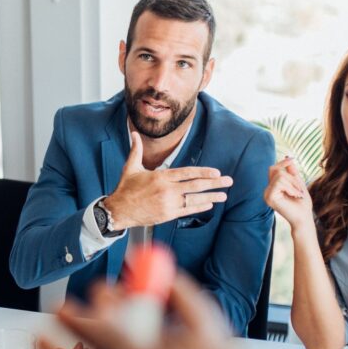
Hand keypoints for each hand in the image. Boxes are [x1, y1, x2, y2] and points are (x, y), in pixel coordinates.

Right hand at [104, 132, 232, 229]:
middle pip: (195, 185)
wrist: (118, 210)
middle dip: (214, 183)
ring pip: (194, 199)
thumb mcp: (131, 167)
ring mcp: (168, 203)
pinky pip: (187, 210)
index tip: (216, 172)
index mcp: (160, 176)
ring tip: (224, 196)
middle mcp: (167, 190)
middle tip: (228, 181)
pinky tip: (209, 204)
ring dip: (211, 196)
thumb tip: (134, 133)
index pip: (187, 173)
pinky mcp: (167, 215)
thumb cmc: (125, 188)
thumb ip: (136, 150)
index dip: (203, 172)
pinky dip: (199, 207)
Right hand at [263, 156, 313, 230]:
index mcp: (273, 187)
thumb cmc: (302, 204)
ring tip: (297, 194)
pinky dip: (290, 188)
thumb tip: (287, 158)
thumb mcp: (298, 184)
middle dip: (292, 177)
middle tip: (299, 190)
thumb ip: (292, 172)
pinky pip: (279, 183)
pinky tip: (294, 196)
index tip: (292, 159)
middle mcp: (268, 190)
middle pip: (277, 171)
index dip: (282, 163)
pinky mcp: (269, 197)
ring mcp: (267, 194)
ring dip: (293, 184)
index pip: (273, 169)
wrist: (303, 218)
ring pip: (280, 176)